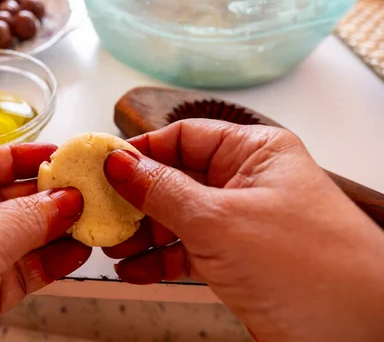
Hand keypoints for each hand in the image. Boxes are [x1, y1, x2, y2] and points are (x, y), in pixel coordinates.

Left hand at [0, 144, 91, 341]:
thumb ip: (20, 220)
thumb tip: (64, 199)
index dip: (20, 157)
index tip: (60, 155)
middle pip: (3, 199)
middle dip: (46, 195)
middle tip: (87, 190)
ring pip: (17, 238)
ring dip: (55, 230)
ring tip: (91, 220)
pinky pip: (20, 273)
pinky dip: (49, 263)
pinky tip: (75, 253)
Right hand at [103, 120, 383, 341]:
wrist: (355, 334)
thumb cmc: (309, 266)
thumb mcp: (218, 219)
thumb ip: (162, 190)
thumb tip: (118, 162)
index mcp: (252, 152)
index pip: (182, 136)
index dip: (140, 150)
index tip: (103, 167)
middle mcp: (245, 181)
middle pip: (174, 178)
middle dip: (135, 199)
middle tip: (102, 213)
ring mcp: (240, 222)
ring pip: (177, 216)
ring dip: (142, 232)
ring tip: (113, 246)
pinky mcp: (236, 258)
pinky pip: (187, 248)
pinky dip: (159, 259)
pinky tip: (134, 270)